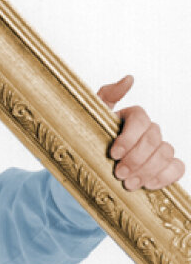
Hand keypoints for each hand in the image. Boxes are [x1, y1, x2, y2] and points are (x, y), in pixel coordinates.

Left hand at [97, 75, 184, 190]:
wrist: (85, 166)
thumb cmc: (86, 138)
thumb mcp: (88, 117)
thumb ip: (106, 96)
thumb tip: (129, 79)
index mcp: (130, 117)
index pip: (140, 118)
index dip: (129, 137)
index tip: (113, 154)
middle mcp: (147, 131)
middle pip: (153, 138)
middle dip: (137, 158)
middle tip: (119, 174)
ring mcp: (157, 148)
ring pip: (166, 153)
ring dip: (149, 170)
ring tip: (128, 184)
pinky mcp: (163, 166)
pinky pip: (177, 167)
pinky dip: (166, 176)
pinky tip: (149, 185)